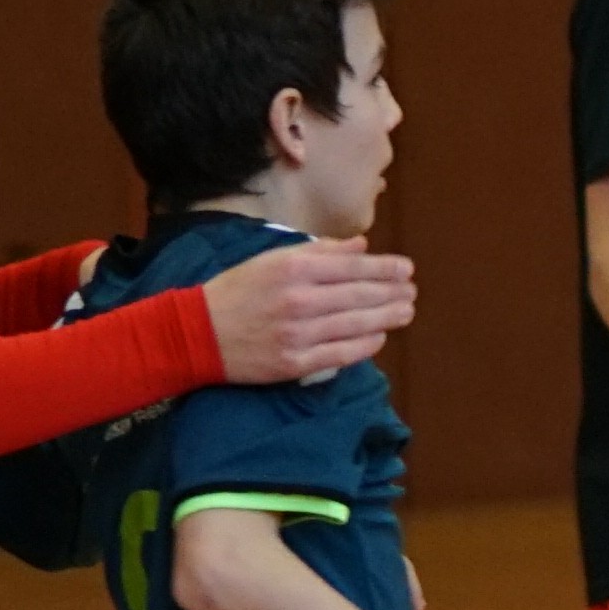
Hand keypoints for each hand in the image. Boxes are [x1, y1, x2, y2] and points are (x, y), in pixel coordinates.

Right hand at [203, 237, 418, 384]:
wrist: (197, 334)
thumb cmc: (237, 291)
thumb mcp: (272, 260)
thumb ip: (319, 252)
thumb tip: (361, 245)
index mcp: (293, 271)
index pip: (353, 267)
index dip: (385, 268)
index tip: (406, 269)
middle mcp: (299, 301)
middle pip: (360, 296)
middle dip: (392, 292)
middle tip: (411, 291)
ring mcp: (298, 335)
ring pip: (357, 324)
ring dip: (388, 317)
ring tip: (406, 311)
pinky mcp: (295, 363)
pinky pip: (342, 354)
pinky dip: (366, 345)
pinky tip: (380, 336)